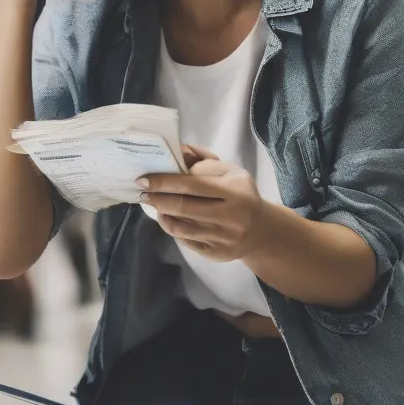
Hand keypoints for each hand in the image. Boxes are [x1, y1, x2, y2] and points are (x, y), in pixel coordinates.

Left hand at [140, 157, 264, 261]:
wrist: (260, 231)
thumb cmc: (240, 194)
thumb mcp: (229, 171)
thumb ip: (202, 159)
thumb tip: (176, 150)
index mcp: (236, 190)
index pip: (192, 184)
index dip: (164, 181)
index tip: (144, 179)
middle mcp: (232, 216)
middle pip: (183, 207)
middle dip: (157, 199)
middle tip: (143, 193)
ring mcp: (224, 238)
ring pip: (181, 227)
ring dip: (162, 214)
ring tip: (155, 205)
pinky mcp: (216, 254)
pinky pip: (186, 241)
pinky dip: (173, 228)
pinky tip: (168, 218)